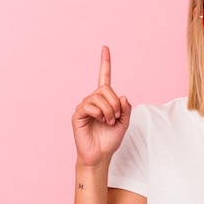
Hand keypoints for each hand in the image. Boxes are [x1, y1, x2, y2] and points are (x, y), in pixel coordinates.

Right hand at [72, 46, 131, 166]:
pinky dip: (99, 113)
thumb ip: (126, 109)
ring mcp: (84, 106)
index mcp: (105, 100)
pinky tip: (99, 121)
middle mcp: (93, 100)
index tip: (105, 48)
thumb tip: (123, 96)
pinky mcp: (78, 114)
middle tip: (115, 118)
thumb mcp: (124, 123)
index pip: (104, 78)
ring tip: (108, 122)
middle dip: (115, 104)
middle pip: (106, 89)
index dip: (105, 63)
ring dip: (109, 111)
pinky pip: (89, 105)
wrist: (100, 155)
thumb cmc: (110, 140)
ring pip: (98, 97)